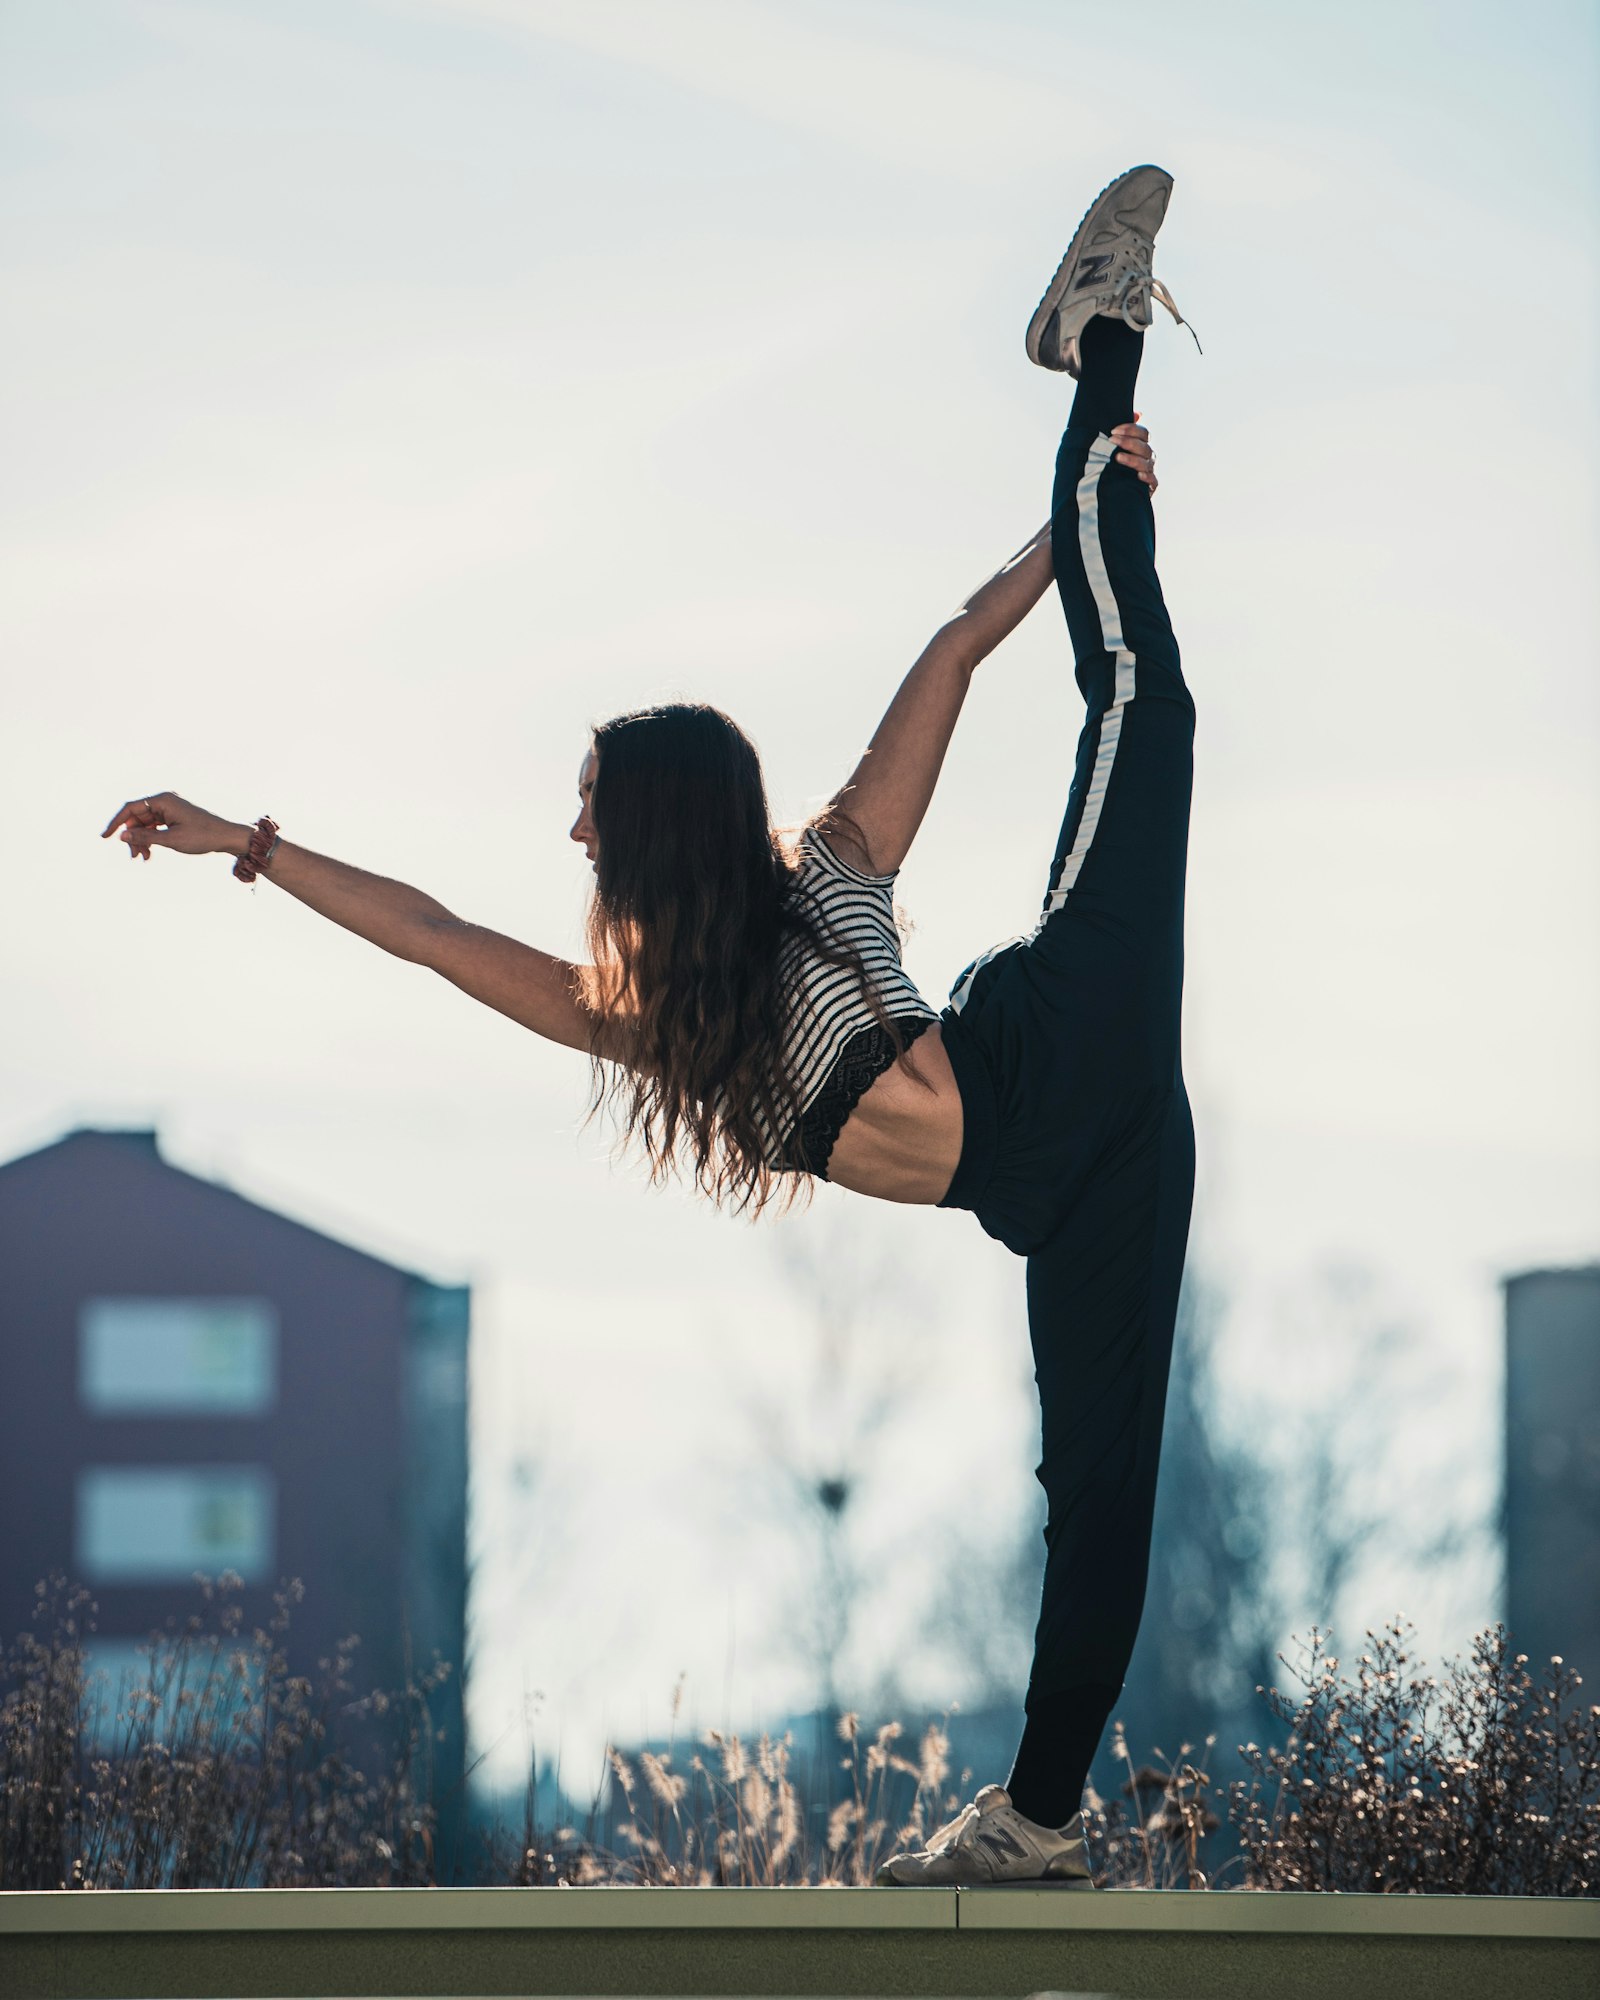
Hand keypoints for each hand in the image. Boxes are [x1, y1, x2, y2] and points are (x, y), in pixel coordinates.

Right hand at [101, 791, 241, 861]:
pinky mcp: (173, 817)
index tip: (104, 837)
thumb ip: (146, 837)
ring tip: (144, 858)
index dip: (115, 823)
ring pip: (144, 824)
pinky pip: (154, 827)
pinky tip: (150, 853)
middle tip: (135, 856)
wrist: (227, 837)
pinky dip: (150, 839)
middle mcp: (164, 801)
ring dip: (141, 840)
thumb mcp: (172, 839)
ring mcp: (169, 809)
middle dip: (132, 837)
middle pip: (136, 818)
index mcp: (163, 800)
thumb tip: (122, 835)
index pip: (130, 808)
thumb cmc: (203, 836)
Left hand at [1112, 412, 1157, 491]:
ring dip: (1132, 459)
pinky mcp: (1149, 487)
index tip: (1113, 431)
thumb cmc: (1112, 464)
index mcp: (1142, 445)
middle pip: (1144, 447)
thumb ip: (1123, 431)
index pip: (1143, 433)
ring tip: (1117, 457)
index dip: (1130, 430)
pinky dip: (1147, 478)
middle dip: (1128, 442)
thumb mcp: (1115, 446)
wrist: (1109, 490)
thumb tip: (1138, 414)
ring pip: (1146, 463)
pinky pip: (1153, 481)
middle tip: (1111, 441)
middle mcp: (1148, 457)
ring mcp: (1149, 471)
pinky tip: (1138, 476)